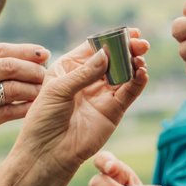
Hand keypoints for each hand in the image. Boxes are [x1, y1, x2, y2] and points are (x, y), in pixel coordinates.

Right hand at [0, 43, 51, 161]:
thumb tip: (21, 54)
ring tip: (43, 90)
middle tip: (45, 74)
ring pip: (10, 89)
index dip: (23, 51)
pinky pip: (8, 111)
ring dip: (32, 89)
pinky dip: (25, 108)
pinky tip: (34, 107)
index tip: (43, 54)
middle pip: (6, 67)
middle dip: (31, 69)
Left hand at [14, 37, 149, 174]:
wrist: (48, 153)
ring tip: (141, 58)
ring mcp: (101, 95)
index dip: (110, 39)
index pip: (93, 48)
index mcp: (69, 68)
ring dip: (134, 64)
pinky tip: (142, 73)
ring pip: (123, 74)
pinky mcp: (113, 111)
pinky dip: (138, 83)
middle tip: (141, 44)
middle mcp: (87, 79)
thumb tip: (106, 54)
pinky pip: (129, 93)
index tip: (127, 32)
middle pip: (112, 59)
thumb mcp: (58, 90)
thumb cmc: (43, 120)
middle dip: (127, 50)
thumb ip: (84, 73)